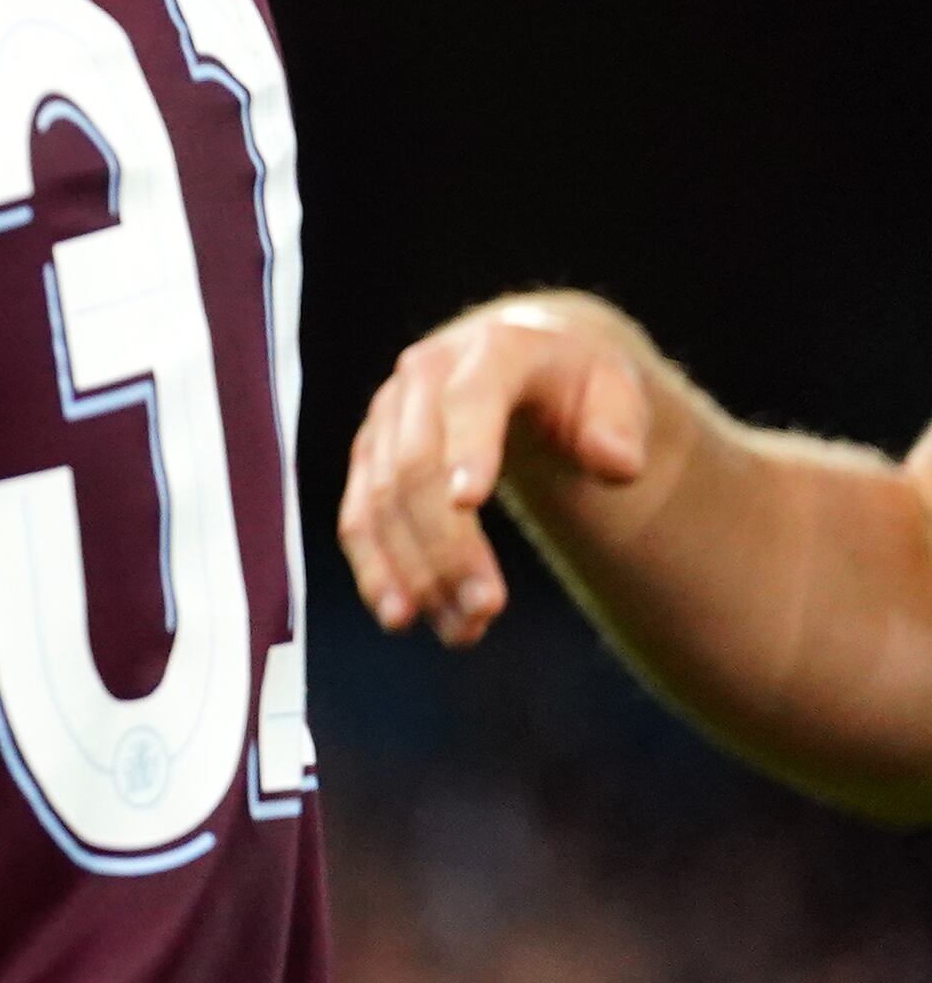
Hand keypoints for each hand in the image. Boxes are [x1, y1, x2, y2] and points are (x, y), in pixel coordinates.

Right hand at [339, 291, 666, 646]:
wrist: (526, 369)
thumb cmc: (581, 388)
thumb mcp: (618, 393)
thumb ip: (622, 425)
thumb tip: (616, 463)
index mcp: (493, 350)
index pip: (473, 399)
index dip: (469, 448)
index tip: (470, 503)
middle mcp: (424, 377)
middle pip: (417, 465)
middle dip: (446, 544)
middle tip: (487, 611)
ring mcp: (389, 418)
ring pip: (382, 500)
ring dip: (414, 570)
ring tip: (461, 631)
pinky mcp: (370, 458)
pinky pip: (359, 517)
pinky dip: (376, 568)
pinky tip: (402, 617)